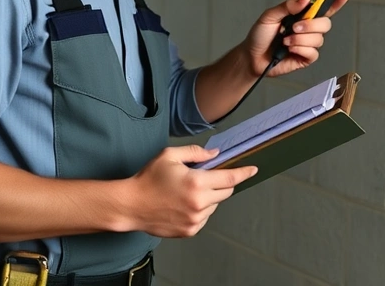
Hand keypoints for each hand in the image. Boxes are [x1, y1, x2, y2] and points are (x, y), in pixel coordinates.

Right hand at [129, 145, 255, 237]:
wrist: (131, 205)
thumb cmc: (148, 179)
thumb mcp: (170, 156)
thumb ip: (195, 153)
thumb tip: (215, 155)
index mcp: (196, 182)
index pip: (230, 178)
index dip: (244, 173)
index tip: (253, 169)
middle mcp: (199, 203)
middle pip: (226, 192)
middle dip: (222, 183)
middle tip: (205, 178)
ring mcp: (195, 219)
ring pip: (215, 205)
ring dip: (210, 197)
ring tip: (188, 192)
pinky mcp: (190, 230)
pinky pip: (205, 217)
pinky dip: (201, 209)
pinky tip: (184, 204)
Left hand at [242, 0, 350, 77]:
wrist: (252, 58)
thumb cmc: (260, 36)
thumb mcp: (269, 16)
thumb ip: (287, 6)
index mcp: (302, 14)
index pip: (323, 5)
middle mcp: (308, 28)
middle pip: (326, 22)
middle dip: (311, 24)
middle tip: (294, 27)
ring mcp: (308, 42)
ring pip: (318, 38)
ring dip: (300, 39)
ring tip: (286, 40)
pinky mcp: (306, 57)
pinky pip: (313, 52)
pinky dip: (300, 49)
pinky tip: (290, 49)